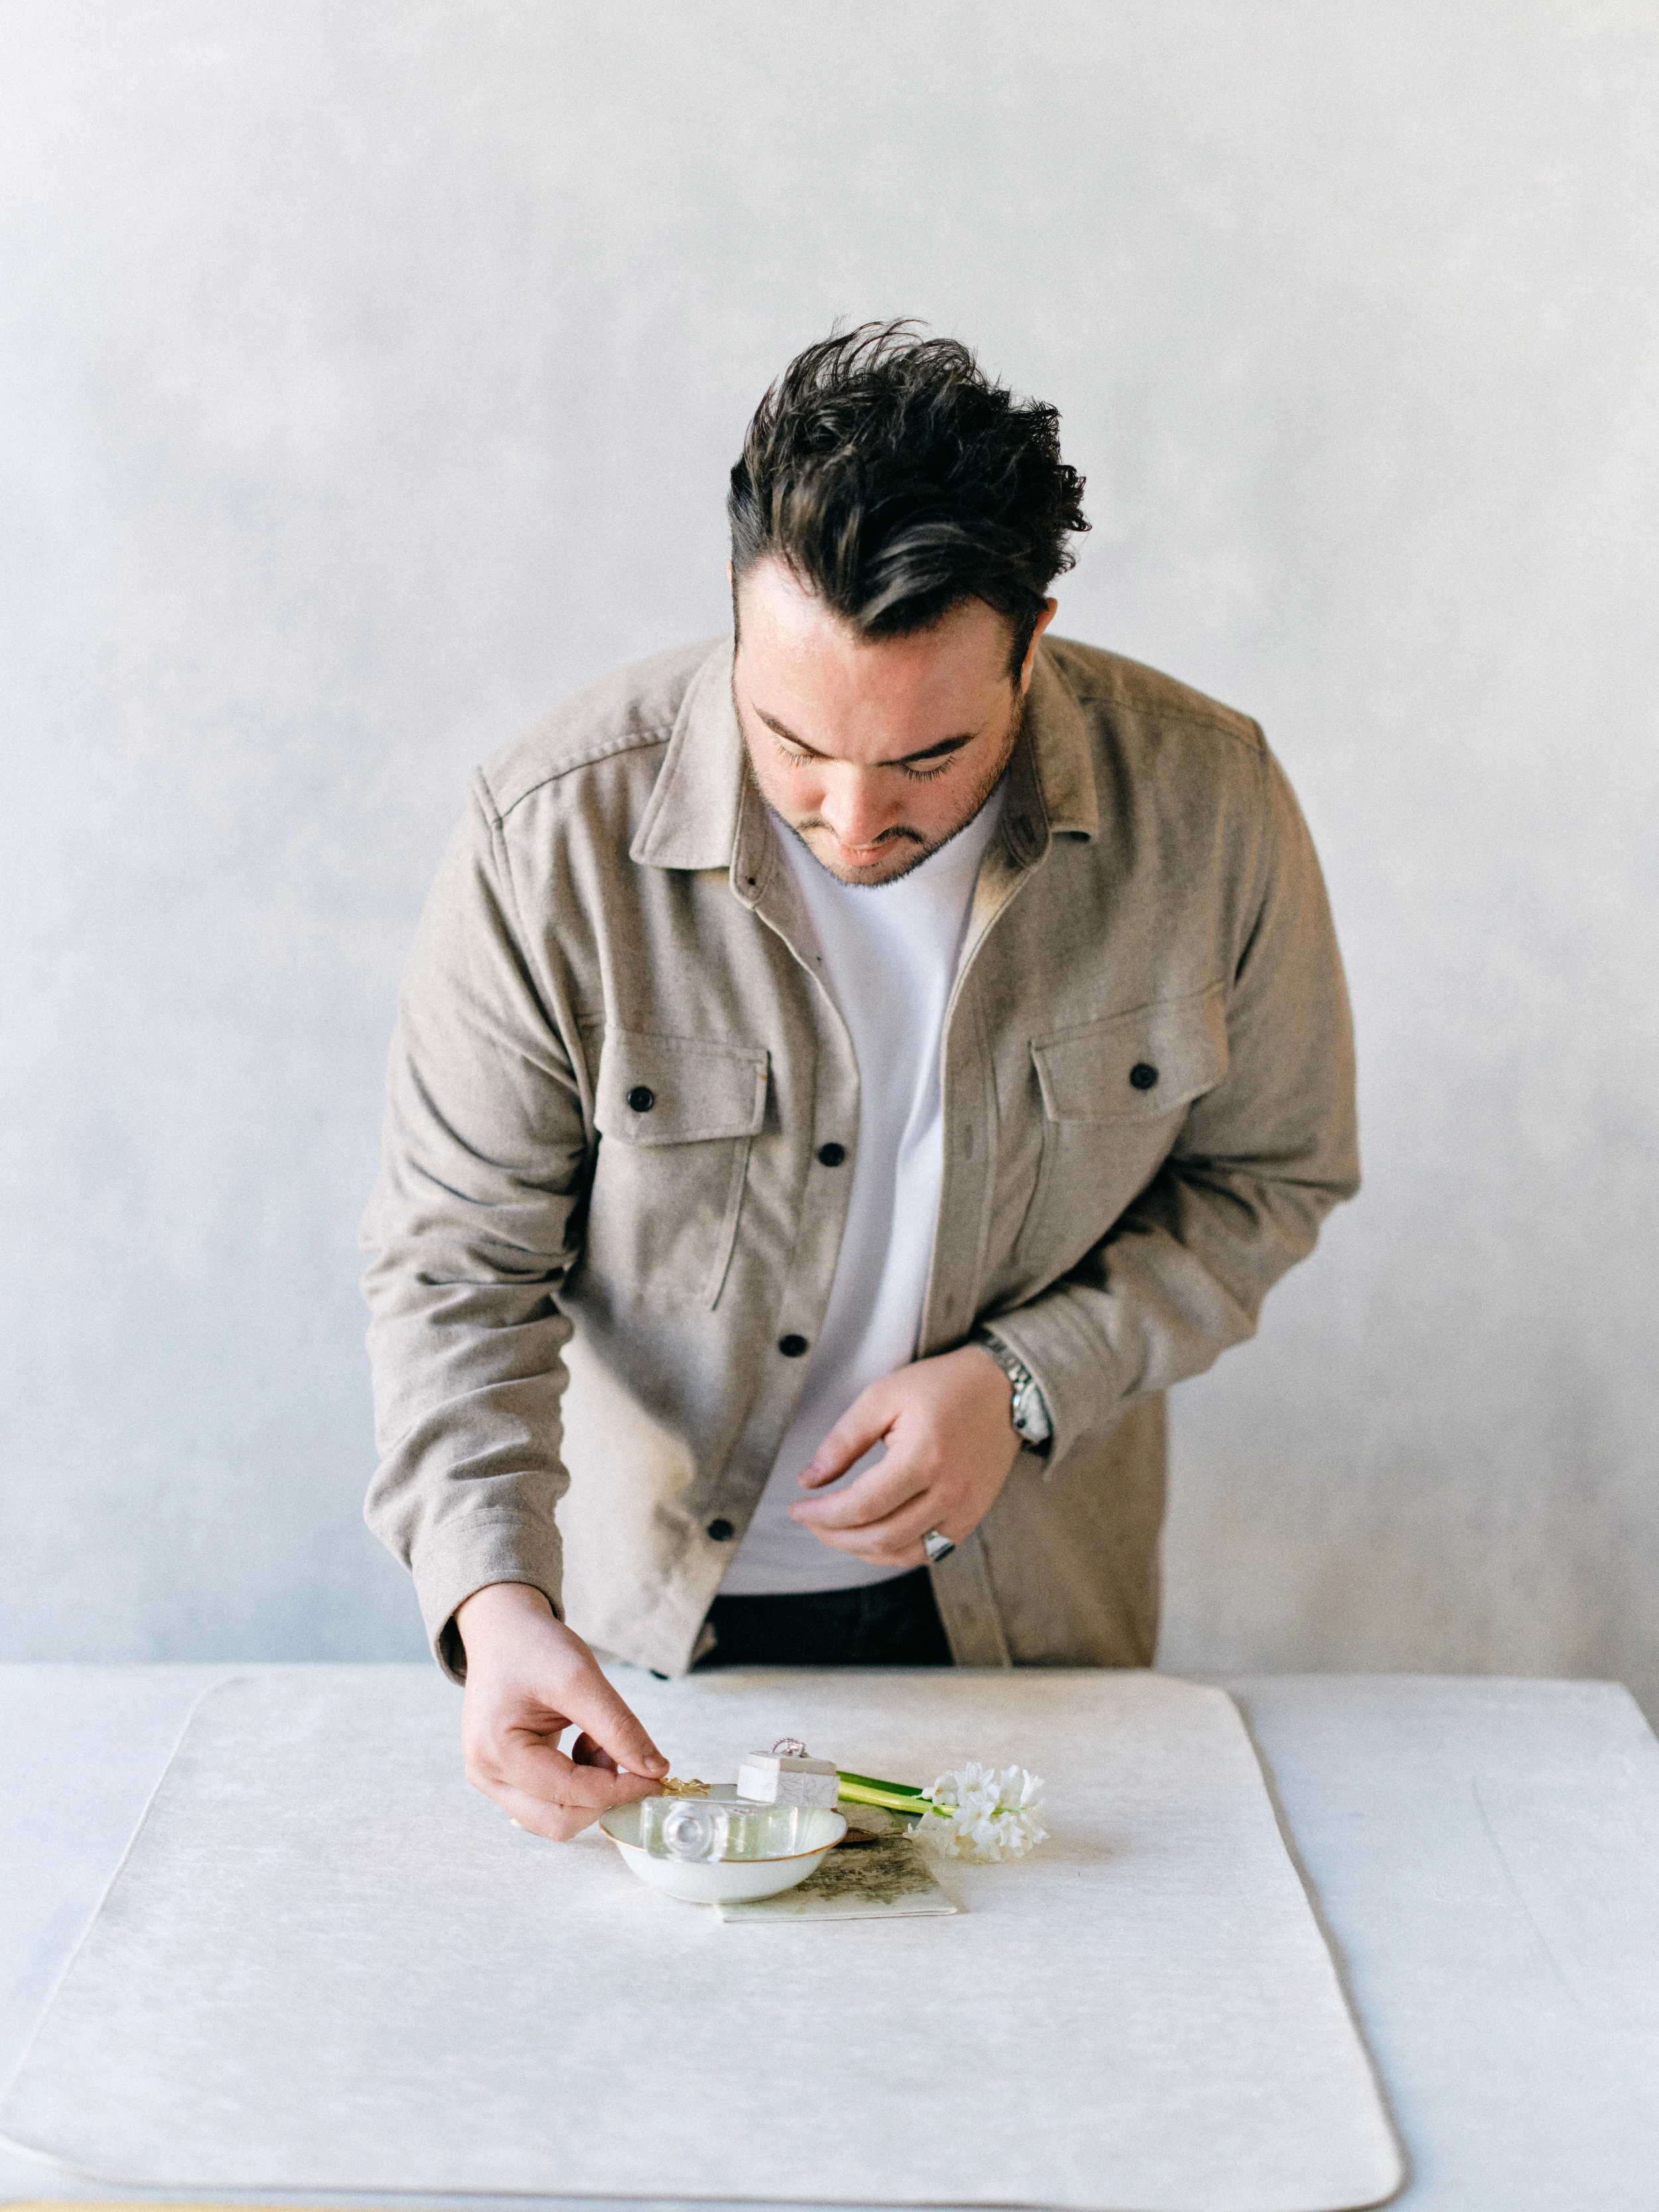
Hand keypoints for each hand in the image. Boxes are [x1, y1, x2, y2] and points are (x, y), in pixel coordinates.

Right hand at [455, 1581, 668, 1839]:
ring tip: (597, 1740)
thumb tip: (655, 1770)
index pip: (571, 1794)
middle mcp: (487, 1776)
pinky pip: (551, 1802)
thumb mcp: (579, 1677)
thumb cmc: (533, 1645)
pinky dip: (579, 1783)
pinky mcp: (506, 1778)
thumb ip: (617, 1727)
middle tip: (616, 1748)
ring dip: (591, 1790)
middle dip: (602, 1793)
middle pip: (560, 1821)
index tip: (658, 1776)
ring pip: (557, 1818)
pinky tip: (584, 1743)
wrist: (503, 1629)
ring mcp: (493, 1780)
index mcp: (497, 1752)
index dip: (621, 1789)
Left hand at [789, 1344, 1019, 1566]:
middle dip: (835, 1536)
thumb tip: (809, 1480)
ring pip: (904, 1553)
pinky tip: (872, 1535)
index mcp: (924, 1458)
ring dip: (862, 1549)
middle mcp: (949, 1492)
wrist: (1004, 1389)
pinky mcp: (972, 1518)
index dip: (823, 1515)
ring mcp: (965, 1510)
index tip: (797, 1509)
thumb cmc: (941, 1386)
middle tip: (811, 1521)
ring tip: (836, 1530)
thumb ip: (843, 1440)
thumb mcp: (883, 1397)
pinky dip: (894, 1552)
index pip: (862, 1506)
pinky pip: (929, 1553)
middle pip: (881, 1536)